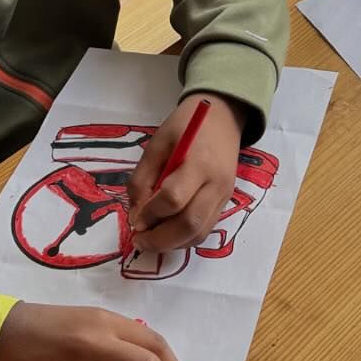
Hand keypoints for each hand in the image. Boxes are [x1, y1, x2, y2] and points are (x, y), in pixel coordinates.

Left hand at [127, 93, 246, 252]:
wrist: (223, 116)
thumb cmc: (186, 125)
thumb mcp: (157, 144)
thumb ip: (142, 179)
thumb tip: (136, 215)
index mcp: (199, 163)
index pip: (174, 199)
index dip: (150, 214)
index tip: (135, 219)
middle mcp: (216, 184)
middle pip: (190, 224)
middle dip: (161, 239)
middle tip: (140, 240)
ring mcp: (224, 195)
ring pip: (200, 233)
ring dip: (172, 244)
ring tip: (151, 239)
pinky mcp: (225, 202)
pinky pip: (205, 229)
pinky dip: (184, 238)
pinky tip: (168, 232)